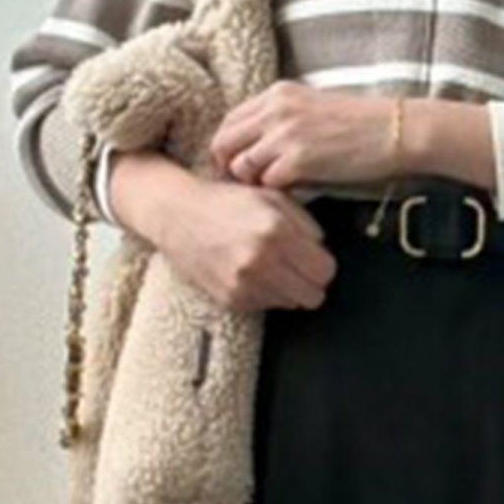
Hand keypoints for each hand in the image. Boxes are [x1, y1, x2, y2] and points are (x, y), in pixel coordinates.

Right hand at [108, 150, 337, 311]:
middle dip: (310, 282)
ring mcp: (244, 284)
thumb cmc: (228, 201)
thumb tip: (322, 249)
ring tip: (269, 266)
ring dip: (288, 288)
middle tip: (296, 266)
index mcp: (277, 232)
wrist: (177, 215)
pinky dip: (265, 293)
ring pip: (292, 304)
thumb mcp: (273, 197)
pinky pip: (267, 306)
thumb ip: (306, 223)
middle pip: (313, 296)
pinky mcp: (231, 299)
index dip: (322, 264)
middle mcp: (261, 262)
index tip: (312, 257)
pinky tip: (250, 272)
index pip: (325, 271)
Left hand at [209, 81, 400, 188]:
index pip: (229, 121)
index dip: (229, 148)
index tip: (239, 166)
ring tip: (273, 191)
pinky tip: (294, 194)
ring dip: (253, 183)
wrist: (396, 131)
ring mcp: (285, 134)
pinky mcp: (298, 160)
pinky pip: (267, 183)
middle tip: (246, 186)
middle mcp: (275, 109)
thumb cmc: (362, 124)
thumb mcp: (314, 107)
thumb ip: (282, 119)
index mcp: (277, 94)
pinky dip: (277, 193)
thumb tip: (258, 146)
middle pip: (224, 143)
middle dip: (229, 168)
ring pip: (241, 166)